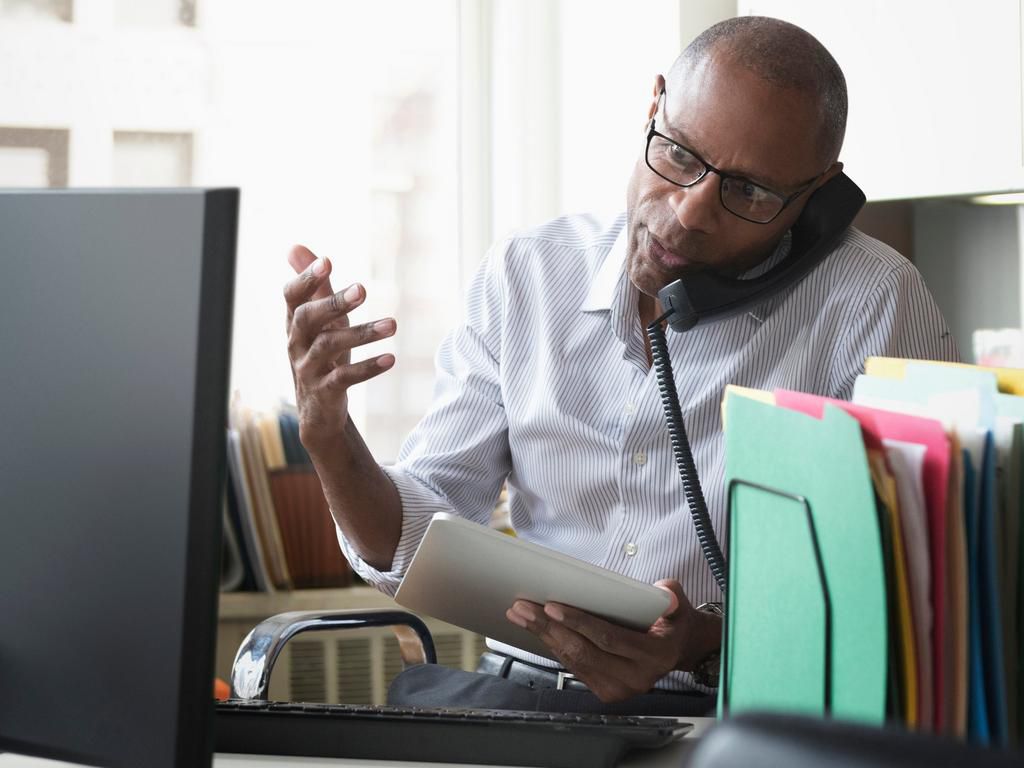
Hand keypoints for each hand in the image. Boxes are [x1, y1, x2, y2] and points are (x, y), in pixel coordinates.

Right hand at [284, 245, 396, 452]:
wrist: (317, 411)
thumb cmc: (319, 354)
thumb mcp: (318, 319)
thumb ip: (313, 285)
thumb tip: (294, 246)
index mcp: (294, 322)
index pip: (292, 296)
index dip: (306, 278)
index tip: (327, 262)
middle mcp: (296, 343)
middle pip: (307, 318)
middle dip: (333, 303)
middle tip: (363, 290)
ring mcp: (308, 368)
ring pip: (329, 347)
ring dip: (362, 333)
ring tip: (393, 325)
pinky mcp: (325, 391)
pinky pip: (344, 378)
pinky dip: (367, 368)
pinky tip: (390, 358)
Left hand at [505, 579, 720, 701]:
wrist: (678, 650)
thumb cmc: (673, 622)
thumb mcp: (679, 605)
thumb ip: (672, 595)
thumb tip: (664, 593)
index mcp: (655, 656)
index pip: (609, 639)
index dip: (579, 622)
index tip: (552, 606)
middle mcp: (636, 678)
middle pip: (583, 651)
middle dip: (549, 627)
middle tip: (523, 607)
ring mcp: (619, 689)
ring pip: (574, 660)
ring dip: (544, 636)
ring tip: (521, 614)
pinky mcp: (605, 691)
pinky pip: (574, 666)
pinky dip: (553, 646)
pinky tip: (537, 628)